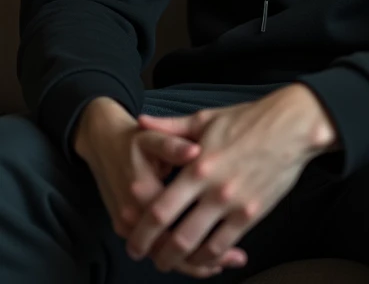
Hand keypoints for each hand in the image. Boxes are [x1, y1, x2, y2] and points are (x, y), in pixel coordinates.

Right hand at [74, 97, 246, 276]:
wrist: (102, 142)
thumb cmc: (133, 138)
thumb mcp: (153, 136)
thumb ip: (174, 145)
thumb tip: (195, 151)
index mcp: (142, 190)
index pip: (176, 224)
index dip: (205, 235)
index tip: (233, 240)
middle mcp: (131, 213)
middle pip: (169, 248)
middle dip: (202, 259)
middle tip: (235, 259)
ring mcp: (125, 223)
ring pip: (160, 253)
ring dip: (189, 262)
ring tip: (221, 264)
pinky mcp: (124, 227)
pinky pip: (151, 248)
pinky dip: (173, 256)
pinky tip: (196, 257)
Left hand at [125, 84, 336, 275]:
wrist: (291, 126)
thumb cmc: (247, 119)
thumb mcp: (205, 118)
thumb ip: (171, 126)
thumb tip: (142, 120)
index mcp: (196, 165)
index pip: (159, 208)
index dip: (141, 230)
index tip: (132, 238)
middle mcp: (212, 189)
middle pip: (175, 235)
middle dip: (155, 253)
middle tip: (146, 257)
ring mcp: (233, 204)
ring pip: (199, 246)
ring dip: (180, 261)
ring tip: (169, 262)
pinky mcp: (251, 213)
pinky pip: (225, 245)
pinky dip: (210, 257)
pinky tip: (201, 257)